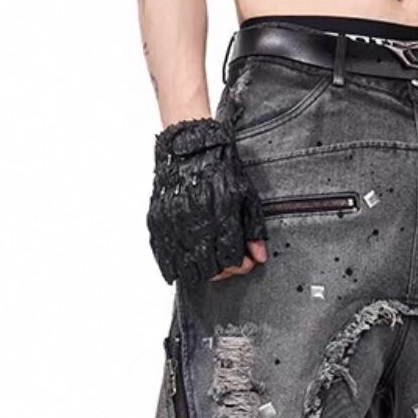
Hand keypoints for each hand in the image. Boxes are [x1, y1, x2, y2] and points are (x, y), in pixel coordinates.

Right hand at [147, 118, 267, 288]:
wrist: (190, 145)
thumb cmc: (221, 168)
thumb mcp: (246, 195)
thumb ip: (253, 229)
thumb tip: (259, 257)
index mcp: (221, 216)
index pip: (231, 258)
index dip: (240, 265)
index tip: (244, 262)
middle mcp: (196, 223)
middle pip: (209, 268)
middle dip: (222, 271)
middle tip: (226, 265)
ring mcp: (175, 223)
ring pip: (186, 266)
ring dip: (198, 272)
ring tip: (206, 268)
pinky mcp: (158, 220)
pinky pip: (163, 254)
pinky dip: (171, 267)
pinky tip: (178, 272)